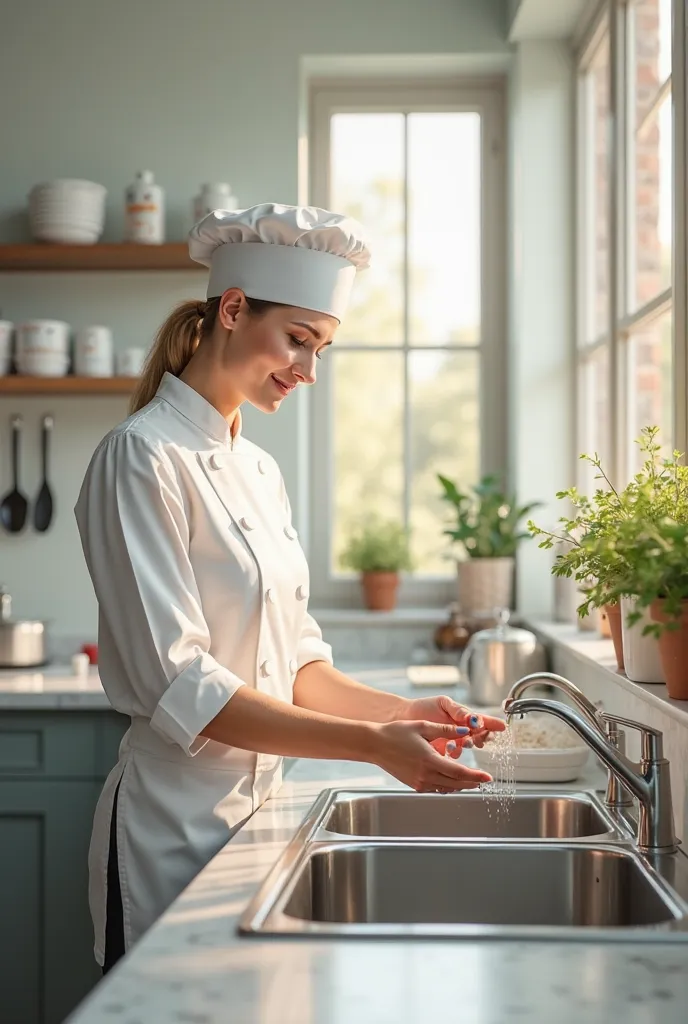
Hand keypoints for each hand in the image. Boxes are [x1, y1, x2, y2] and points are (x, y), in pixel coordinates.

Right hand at [372, 719, 491, 792]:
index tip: (488, 777)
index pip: (459, 772)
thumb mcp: (422, 726)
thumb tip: (465, 730)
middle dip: (472, 782)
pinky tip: (451, 779)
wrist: (374, 744)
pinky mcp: (413, 784)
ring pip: (446, 788)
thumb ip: (446, 729)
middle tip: (484, 780)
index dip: (476, 775)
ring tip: (471, 780)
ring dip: (460, 785)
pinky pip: (435, 788)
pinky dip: (447, 785)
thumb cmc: (395, 733)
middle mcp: (425, 775)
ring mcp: (418, 782)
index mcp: (429, 760)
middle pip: (456, 783)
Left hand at [404, 694, 505, 754]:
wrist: (402, 718)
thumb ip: (458, 710)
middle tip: (478, 735)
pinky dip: (454, 752)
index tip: (502, 726)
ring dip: (466, 744)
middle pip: (479, 735)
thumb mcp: (443, 703)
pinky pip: (454, 756)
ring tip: (461, 741)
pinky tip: (449, 749)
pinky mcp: (443, 752)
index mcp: (462, 717)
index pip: (482, 720)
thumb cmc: (423, 708)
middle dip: (481, 736)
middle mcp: (460, 730)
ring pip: (467, 745)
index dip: (493, 724)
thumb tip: (473, 717)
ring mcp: (453, 741)